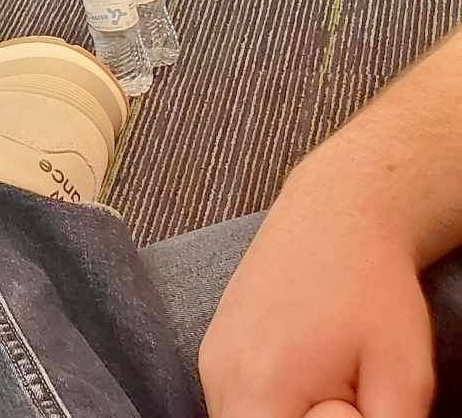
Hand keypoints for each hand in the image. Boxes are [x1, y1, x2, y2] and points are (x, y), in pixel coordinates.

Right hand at [200, 159, 434, 417]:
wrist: (336, 214)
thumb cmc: (371, 287)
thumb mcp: (402, 377)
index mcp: (258, 388)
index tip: (354, 402)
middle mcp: (217, 377)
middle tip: (342, 392)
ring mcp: (209, 362)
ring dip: (286, 417)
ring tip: (323, 374)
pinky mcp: (212, 351)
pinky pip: (237, 403)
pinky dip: (271, 403)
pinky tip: (303, 366)